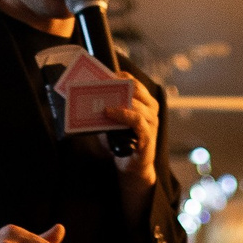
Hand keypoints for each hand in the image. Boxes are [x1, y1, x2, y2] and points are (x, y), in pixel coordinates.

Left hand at [107, 75, 161, 201]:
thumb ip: (108, 106)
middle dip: (118, 85)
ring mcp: (152, 122)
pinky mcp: (148, 136)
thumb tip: (90, 94)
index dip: (120, 76)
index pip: (134, 81)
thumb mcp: (114, 120)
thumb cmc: (122, 140)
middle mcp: (152, 109)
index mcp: (145, 102)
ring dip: (118, 100)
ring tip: (101, 99)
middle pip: (136, 89)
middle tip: (100, 84)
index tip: (104, 75)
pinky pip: (137, 120)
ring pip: (137, 104)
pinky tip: (109, 112)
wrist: (132, 166)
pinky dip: (122, 114)